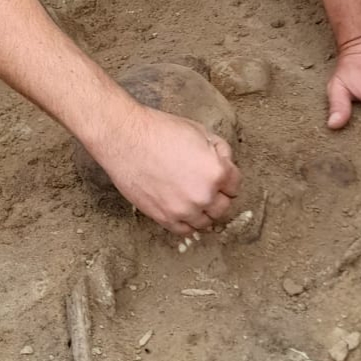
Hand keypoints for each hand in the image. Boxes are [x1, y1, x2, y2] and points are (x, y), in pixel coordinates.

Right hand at [98, 105, 240, 234]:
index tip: (219, 173)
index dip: (227, 176)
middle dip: (218, 195)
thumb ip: (218, 151)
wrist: (125, 139)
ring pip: (206, 222)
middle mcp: (203, 195)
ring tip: (194, 198)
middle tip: (206, 185)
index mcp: (216, 172)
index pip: (235, 185)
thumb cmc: (160, 130)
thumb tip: (225, 163)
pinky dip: (187, 222)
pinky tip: (183, 210)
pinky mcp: (164, 218)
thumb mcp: (199, 131)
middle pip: (224, 207)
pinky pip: (185, 230)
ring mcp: (183, 210)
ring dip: (204, 211)